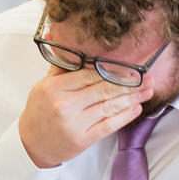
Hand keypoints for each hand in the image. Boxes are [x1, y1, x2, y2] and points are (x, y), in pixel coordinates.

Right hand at [17, 65, 153, 168]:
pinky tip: (136, 108)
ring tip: (148, 91)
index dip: (114, 71)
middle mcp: (64, 105)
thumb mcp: (44, 85)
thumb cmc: (40, 112)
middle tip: (148, 78)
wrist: (31, 144)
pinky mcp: (82, 140)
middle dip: (129, 84)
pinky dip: (125, 116)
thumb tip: (58, 35)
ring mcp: (74, 124)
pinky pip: (108, 125)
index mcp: (54, 88)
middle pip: (103, 89)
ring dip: (132, 98)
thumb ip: (60, 64)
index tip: (131, 68)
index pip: (90, 74)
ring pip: (109, 107)